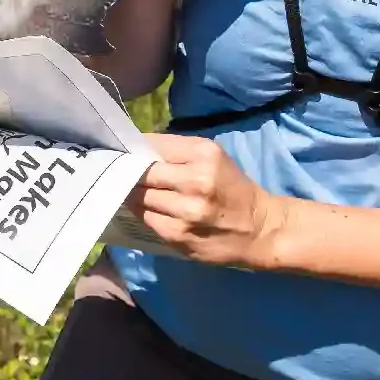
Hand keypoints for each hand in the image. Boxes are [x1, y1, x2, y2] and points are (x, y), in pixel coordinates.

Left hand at [129, 133, 284, 268]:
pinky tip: (145, 207)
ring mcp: (187, 211)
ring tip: (131, 190)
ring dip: (132, 193)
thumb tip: (135, 147)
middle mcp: (196, 181)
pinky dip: (141, 211)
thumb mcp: (213, 158)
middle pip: (143, 172)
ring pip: (139, 196)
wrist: (259, 229)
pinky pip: (146, 218)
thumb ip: (176, 151)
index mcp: (204, 154)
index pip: (153, 144)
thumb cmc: (231, 188)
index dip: (134, 148)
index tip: (125, 151)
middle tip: (121, 172)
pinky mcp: (179, 235)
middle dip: (129, 172)